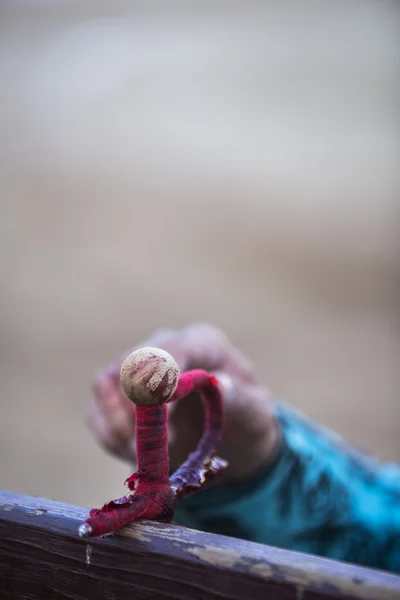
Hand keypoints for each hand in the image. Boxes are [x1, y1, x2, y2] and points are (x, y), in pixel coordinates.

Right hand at [87, 324, 279, 481]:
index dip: (158, 381)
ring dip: (120, 425)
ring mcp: (138, 372)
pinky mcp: (120, 400)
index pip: (168, 349)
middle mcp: (165, 349)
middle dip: (137, 409)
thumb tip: (220, 383)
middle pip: (128, 364)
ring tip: (149, 454)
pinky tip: (138, 455)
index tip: (164, 421)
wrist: (233, 443)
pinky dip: (111, 438)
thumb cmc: (248, 421)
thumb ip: (242, 399)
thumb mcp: (257, 415)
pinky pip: (96, 413)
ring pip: (105, 384)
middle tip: (160, 445)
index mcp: (202, 343)